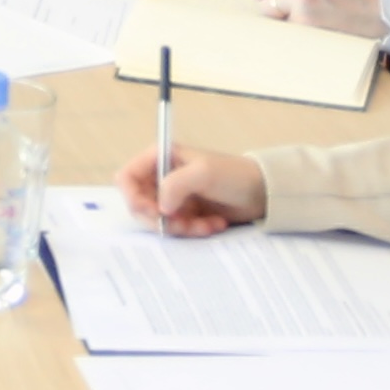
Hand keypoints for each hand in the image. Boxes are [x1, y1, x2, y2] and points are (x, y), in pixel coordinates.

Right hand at [124, 145, 265, 236]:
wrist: (262, 192)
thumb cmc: (233, 174)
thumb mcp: (204, 173)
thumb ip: (176, 185)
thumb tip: (159, 207)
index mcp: (160, 158)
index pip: (127, 178)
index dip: (132, 197)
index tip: (152, 212)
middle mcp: (162, 177)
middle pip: (140, 205)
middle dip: (161, 218)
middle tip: (182, 223)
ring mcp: (174, 197)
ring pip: (159, 221)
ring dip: (181, 227)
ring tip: (205, 224)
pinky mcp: (186, 213)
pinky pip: (177, 229)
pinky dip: (193, 231)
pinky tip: (213, 224)